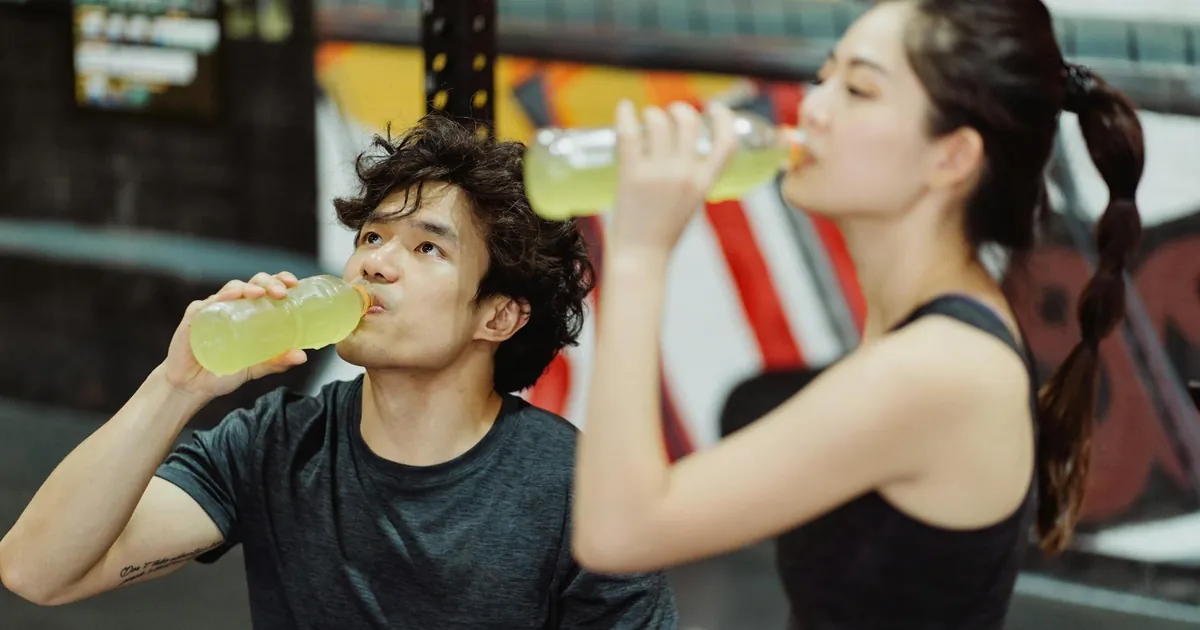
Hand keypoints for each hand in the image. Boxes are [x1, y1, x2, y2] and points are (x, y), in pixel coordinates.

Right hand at [161, 271, 307, 401]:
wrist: (193, 387)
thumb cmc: (224, 371)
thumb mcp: (256, 368)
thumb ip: (276, 361)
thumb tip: (302, 356)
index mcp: (250, 312)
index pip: (267, 288)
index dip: (280, 280)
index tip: (293, 284)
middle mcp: (233, 306)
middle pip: (253, 283)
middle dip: (269, 282)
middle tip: (280, 293)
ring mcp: (213, 308)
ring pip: (232, 287)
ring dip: (247, 286)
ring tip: (259, 294)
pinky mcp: (195, 317)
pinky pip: (207, 302)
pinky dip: (220, 297)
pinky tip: (231, 296)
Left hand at [610, 100, 738, 254]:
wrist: (641, 256)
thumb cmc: (663, 232)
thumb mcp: (691, 203)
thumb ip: (693, 177)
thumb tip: (682, 148)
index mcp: (703, 182)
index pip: (726, 142)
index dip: (724, 118)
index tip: (715, 108)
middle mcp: (684, 174)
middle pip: (688, 121)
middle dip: (679, 109)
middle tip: (669, 114)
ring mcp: (657, 173)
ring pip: (658, 121)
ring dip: (651, 113)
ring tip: (645, 120)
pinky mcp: (631, 174)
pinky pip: (629, 133)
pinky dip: (625, 114)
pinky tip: (624, 107)